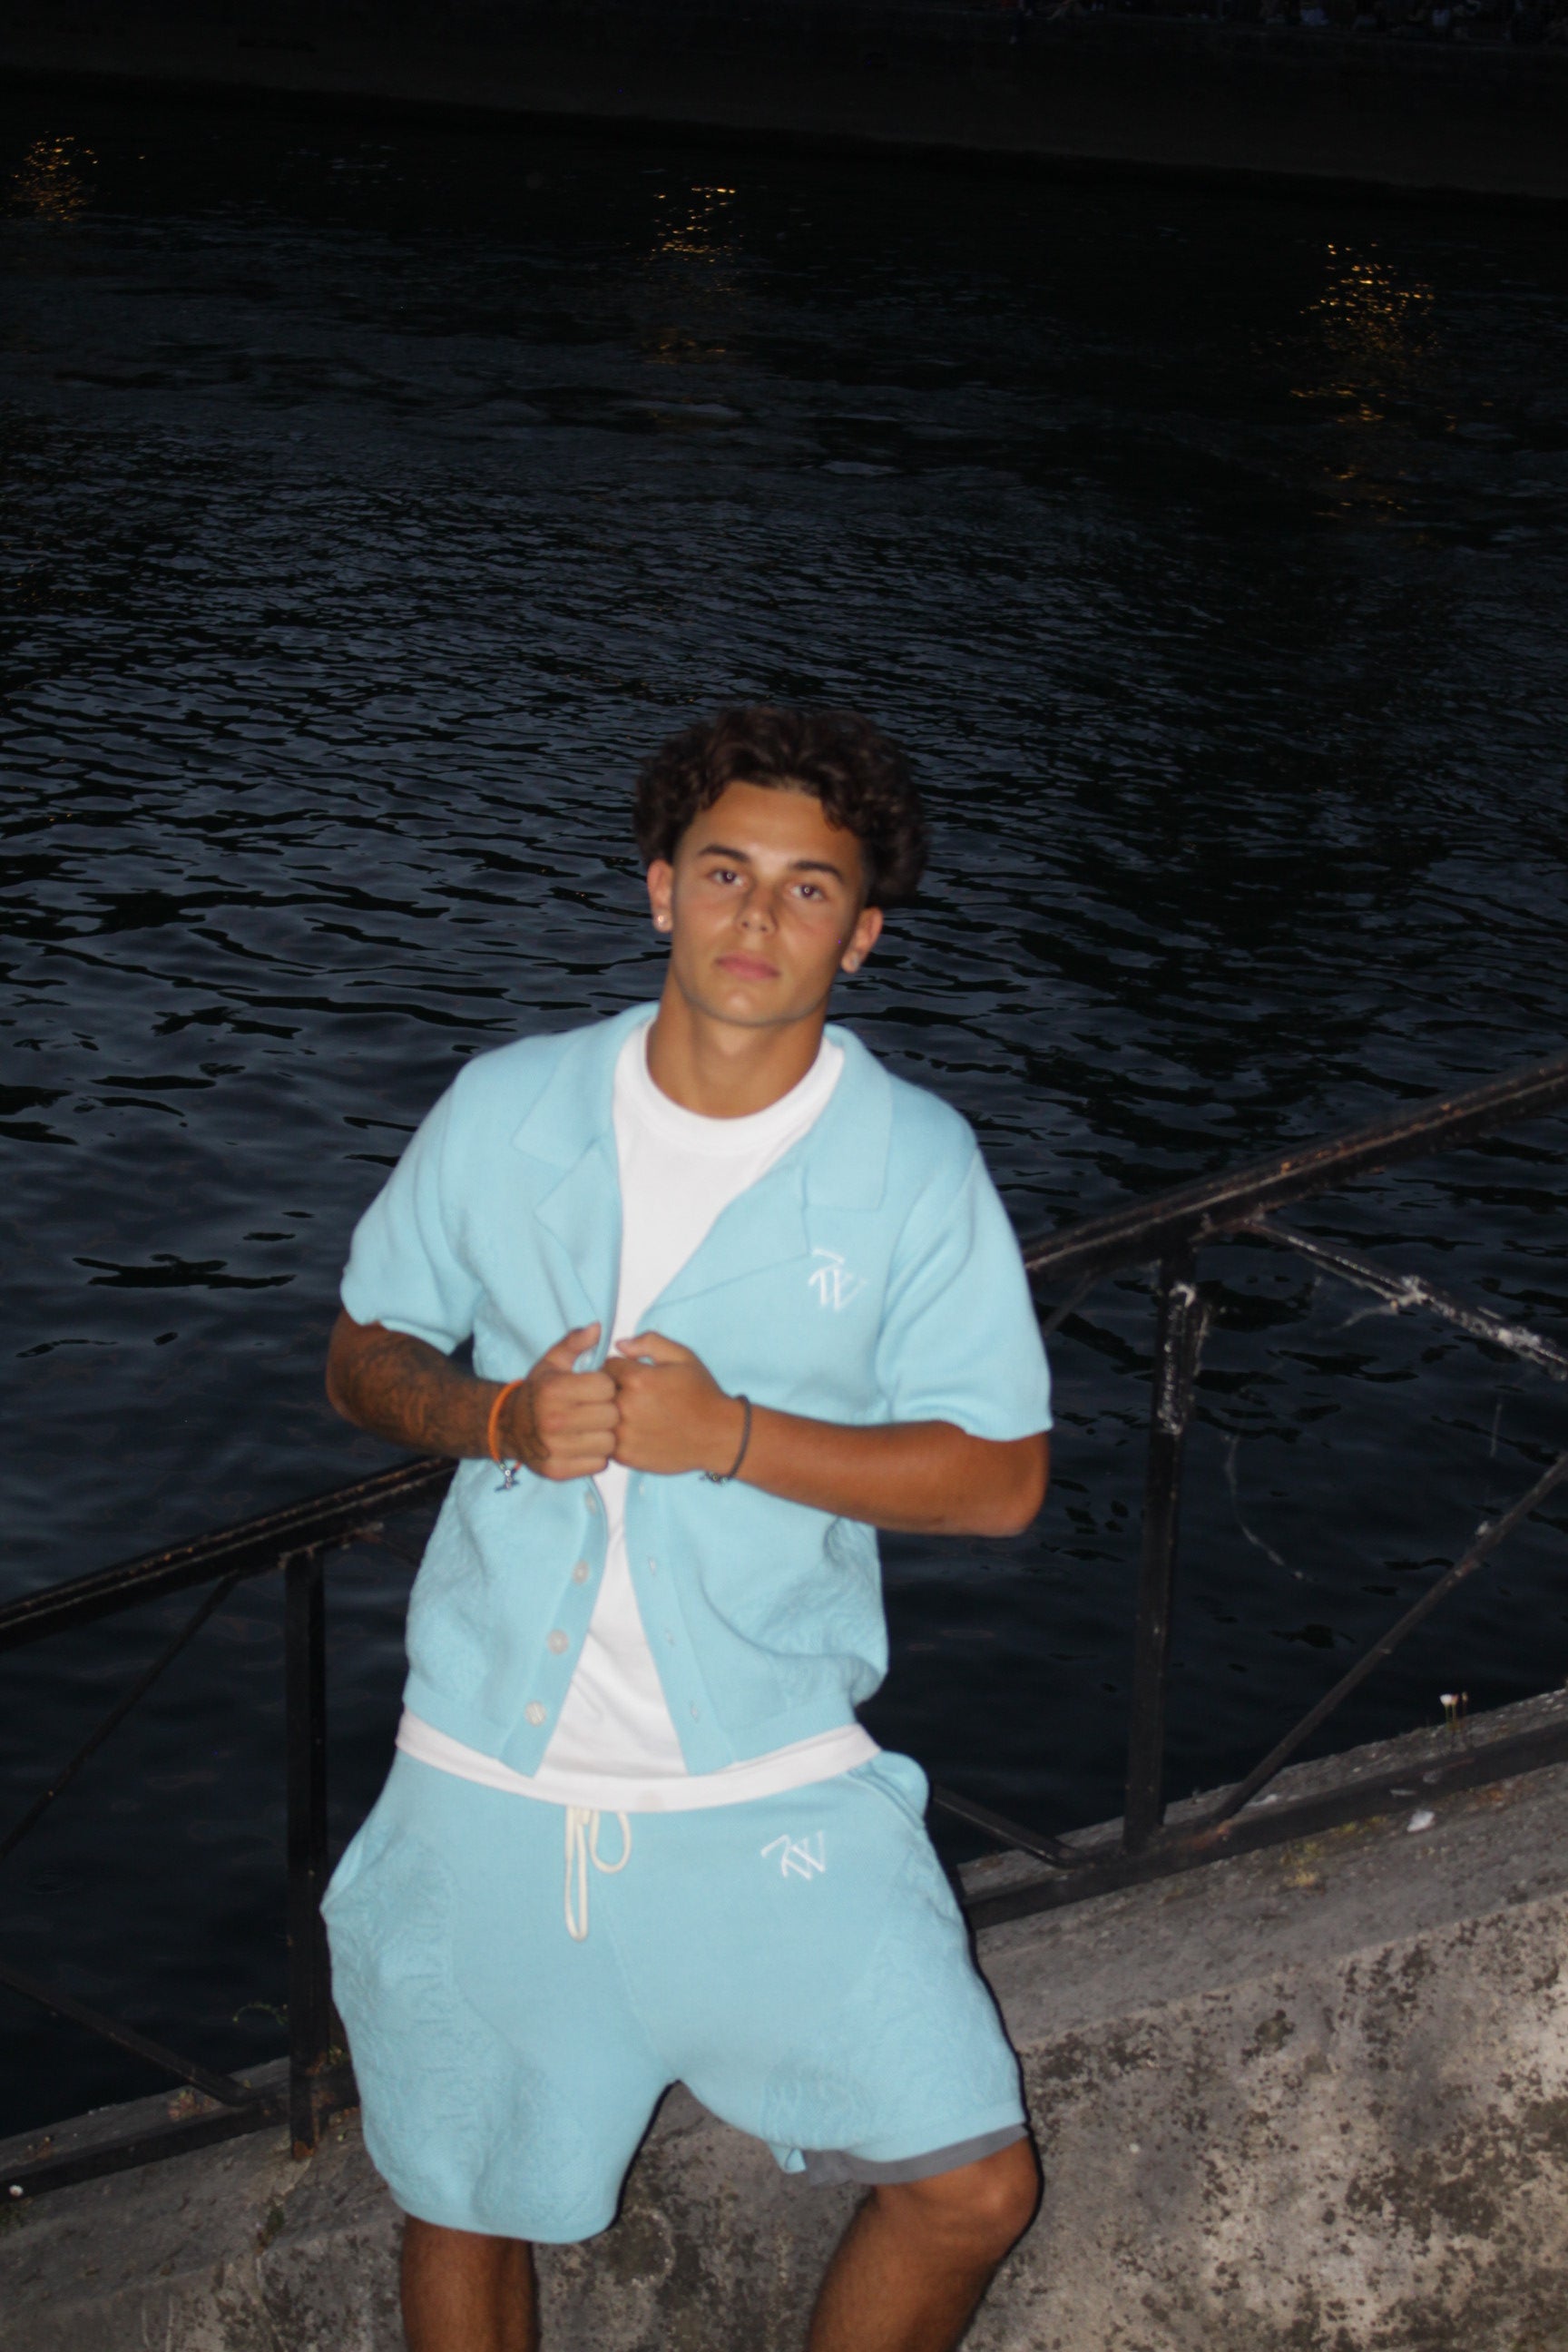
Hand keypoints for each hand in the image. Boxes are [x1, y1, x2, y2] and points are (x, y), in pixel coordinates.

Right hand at [500, 1322, 618, 1481]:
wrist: (508, 1426)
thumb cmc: (539, 1391)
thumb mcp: (552, 1361)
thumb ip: (575, 1342)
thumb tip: (597, 1327)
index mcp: (554, 1389)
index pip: (606, 1387)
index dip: (606, 1385)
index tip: (596, 1388)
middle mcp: (553, 1420)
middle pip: (611, 1416)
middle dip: (608, 1410)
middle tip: (596, 1409)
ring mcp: (554, 1448)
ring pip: (608, 1443)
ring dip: (605, 1435)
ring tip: (593, 1428)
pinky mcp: (557, 1470)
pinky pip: (598, 1465)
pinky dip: (596, 1456)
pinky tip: (585, 1444)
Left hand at [608, 1332, 744, 1478]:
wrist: (717, 1436)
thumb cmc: (701, 1394)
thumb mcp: (683, 1356)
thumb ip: (649, 1342)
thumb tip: (619, 1344)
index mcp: (638, 1379)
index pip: (606, 1366)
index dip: (618, 1368)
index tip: (631, 1375)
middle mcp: (625, 1407)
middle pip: (597, 1393)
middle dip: (611, 1391)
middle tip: (632, 1395)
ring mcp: (623, 1434)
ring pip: (599, 1418)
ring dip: (609, 1414)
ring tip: (634, 1415)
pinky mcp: (624, 1456)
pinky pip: (605, 1440)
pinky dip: (615, 1435)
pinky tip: (636, 1432)